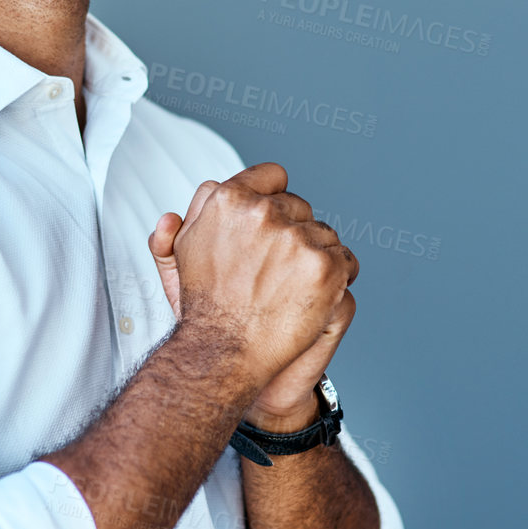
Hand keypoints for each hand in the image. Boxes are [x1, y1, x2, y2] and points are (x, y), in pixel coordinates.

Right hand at [147, 163, 357, 392]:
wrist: (225, 353)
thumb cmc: (205, 309)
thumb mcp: (180, 258)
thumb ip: (187, 225)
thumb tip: (183, 209)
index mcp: (228, 200)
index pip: (272, 175)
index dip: (276, 197)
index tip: (277, 219)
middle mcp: (262, 212)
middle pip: (300, 207)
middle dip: (294, 232)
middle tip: (280, 266)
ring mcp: (295, 237)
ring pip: (324, 233)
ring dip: (317, 254)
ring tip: (296, 285)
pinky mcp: (322, 265)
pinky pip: (346, 259)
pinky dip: (340, 276)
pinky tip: (320, 294)